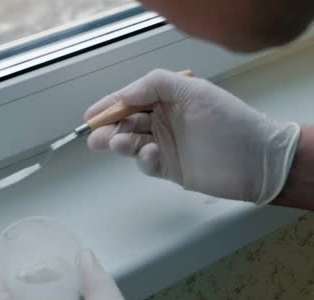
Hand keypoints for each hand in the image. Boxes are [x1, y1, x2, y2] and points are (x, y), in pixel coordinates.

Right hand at [85, 69, 299, 203]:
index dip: (110, 105)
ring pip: (132, 143)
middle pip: (127, 123)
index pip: (132, 99)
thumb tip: (125, 93)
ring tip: (117, 144)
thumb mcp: (194, 90)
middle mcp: (164, 120)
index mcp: (169, 99)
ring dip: (121, 143)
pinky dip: (144, 160)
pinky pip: (147, 163)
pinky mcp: (170, 168)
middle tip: (97, 137)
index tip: (91, 114)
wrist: (257, 159)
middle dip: (109, 128)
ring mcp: (166, 145)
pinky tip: (151, 155)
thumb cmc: (229, 120)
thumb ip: (157, 83)